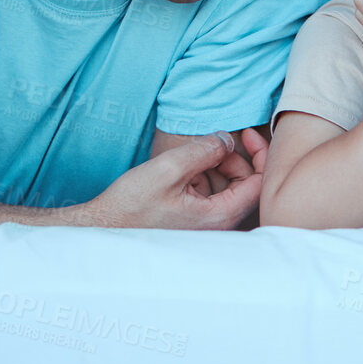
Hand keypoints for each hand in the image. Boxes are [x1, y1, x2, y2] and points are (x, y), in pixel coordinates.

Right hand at [83, 131, 265, 228]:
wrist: (101, 229)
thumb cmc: (130, 206)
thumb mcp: (168, 169)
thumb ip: (204, 150)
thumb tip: (228, 139)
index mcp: (220, 217)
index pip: (260, 183)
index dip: (260, 153)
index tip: (245, 134)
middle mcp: (218, 225)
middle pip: (247, 183)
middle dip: (234, 158)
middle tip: (210, 145)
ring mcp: (206, 224)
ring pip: (228, 187)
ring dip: (215, 166)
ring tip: (188, 160)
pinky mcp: (193, 220)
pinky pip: (210, 193)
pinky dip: (202, 177)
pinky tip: (179, 173)